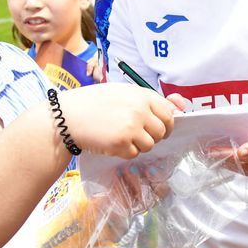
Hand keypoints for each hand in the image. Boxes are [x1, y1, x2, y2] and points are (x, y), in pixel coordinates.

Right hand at [59, 84, 177, 158]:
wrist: (67, 116)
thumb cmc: (93, 103)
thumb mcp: (122, 93)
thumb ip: (149, 101)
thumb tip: (180, 105)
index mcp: (142, 95)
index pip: (169, 113)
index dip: (165, 123)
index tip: (159, 127)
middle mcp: (140, 110)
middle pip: (162, 131)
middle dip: (153, 136)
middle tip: (136, 134)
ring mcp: (132, 127)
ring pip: (150, 145)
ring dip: (138, 145)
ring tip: (120, 136)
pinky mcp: (122, 143)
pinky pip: (134, 154)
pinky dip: (124, 152)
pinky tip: (111, 142)